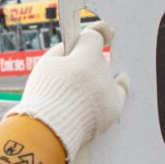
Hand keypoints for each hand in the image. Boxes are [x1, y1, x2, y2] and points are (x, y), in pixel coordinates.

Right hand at [7, 21, 128, 159]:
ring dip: (95, 80)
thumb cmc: (42, 97)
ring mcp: (109, 93)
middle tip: (69, 77)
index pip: (95, 36)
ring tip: (76, 94)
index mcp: (84, 59)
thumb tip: (74, 46)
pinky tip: (122, 79)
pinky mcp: (113, 110)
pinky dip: (119, 87)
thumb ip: (62, 51)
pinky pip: (120, 93)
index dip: (99, 31)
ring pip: (105, 77)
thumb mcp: (45, 65)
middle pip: (97, 60)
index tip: (105, 30)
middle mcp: (101, 73)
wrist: (48, 133)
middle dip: (86, 64)